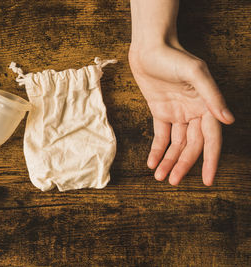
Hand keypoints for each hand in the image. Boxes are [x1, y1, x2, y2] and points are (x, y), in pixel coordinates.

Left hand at [129, 44, 233, 185]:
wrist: (149, 47)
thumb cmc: (174, 56)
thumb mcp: (195, 73)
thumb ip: (212, 96)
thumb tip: (228, 120)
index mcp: (206, 106)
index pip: (211, 139)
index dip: (210, 160)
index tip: (208, 180)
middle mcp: (193, 112)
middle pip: (191, 146)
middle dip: (182, 164)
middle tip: (173, 182)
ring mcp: (177, 113)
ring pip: (175, 144)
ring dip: (168, 160)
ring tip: (160, 177)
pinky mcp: (160, 111)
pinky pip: (160, 135)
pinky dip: (156, 149)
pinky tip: (152, 162)